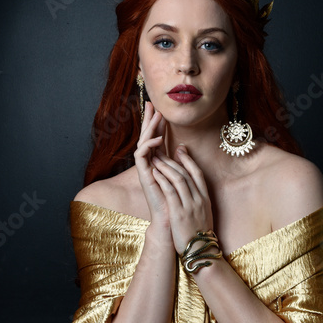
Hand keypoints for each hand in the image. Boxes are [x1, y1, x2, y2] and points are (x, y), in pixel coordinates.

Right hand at [134, 101, 170, 226]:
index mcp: (157, 162)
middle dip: (148, 120)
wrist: (170, 219)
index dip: (156, 123)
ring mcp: (145, 169)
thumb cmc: (177, 200)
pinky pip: (141, 155)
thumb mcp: (180, 175)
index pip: (155, 138)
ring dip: (149, 129)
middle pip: (146, 137)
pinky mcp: (143, 175)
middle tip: (150, 103)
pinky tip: (157, 139)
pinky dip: (149, 146)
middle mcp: (149, 164)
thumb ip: (179, 160)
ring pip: (143, 143)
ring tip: (156, 116)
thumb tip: (182, 145)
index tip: (160, 108)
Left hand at [149, 146, 214, 253]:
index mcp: (206, 199)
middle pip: (186, 173)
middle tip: (162, 150)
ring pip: (178, 179)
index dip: (188, 159)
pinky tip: (154, 172)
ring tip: (155, 158)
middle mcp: (199, 200)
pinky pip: (170, 191)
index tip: (180, 149)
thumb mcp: (203, 216)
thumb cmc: (199, 236)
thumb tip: (192, 192)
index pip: (198, 173)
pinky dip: (162, 179)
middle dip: (173, 160)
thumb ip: (199, 202)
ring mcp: (190, 206)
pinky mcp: (179, 213)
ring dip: (165, 166)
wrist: (200, 252)